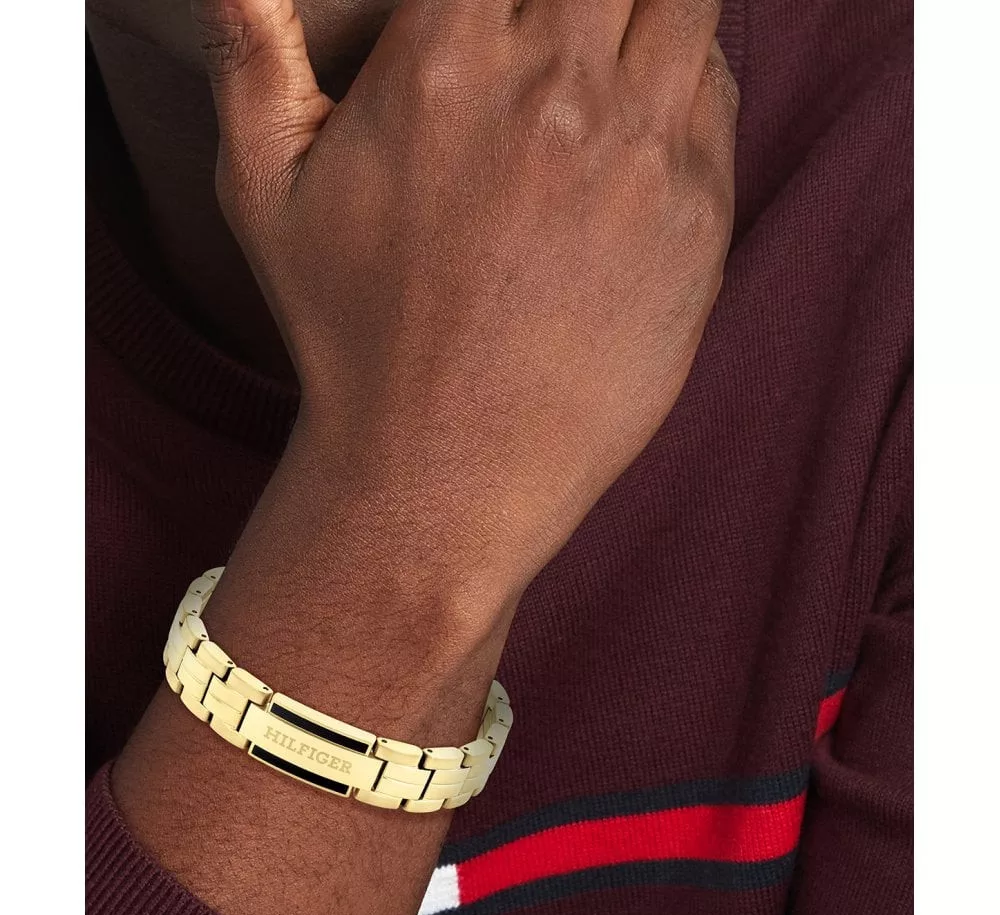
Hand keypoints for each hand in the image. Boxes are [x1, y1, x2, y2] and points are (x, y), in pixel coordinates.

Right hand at [193, 0, 737, 610]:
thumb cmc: (353, 339)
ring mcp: (641, 151)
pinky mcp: (700, 218)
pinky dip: (690, 87)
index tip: (508, 13)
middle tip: (564, 32)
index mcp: (449, 60)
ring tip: (607, 64)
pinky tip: (642, 130)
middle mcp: (557, 89)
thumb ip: (255, 60)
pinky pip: (718, 100)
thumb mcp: (266, 196)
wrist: (444, 465)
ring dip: (651, 15)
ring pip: (685, 5)